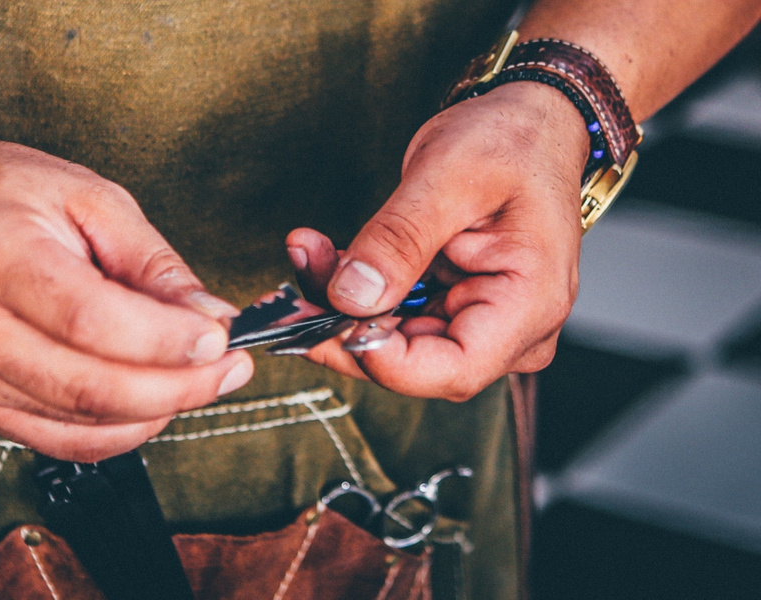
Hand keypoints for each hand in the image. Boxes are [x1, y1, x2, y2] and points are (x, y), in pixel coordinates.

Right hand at [0, 138, 252, 460]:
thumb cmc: (2, 194)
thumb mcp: (89, 197)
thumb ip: (152, 263)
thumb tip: (211, 320)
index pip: (90, 320)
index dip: (165, 341)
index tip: (221, 338)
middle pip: (89, 387)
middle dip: (179, 388)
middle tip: (229, 369)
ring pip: (82, 423)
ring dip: (158, 410)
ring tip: (200, 378)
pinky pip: (62, 441)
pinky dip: (121, 431)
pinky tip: (153, 402)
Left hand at [286, 82, 588, 400]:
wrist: (525, 124)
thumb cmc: (511, 142)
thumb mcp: (449, 177)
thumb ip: (399, 240)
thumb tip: (352, 296)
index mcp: (530, 305)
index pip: (454, 370)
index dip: (382, 359)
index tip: (327, 320)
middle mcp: (509, 330)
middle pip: (413, 363)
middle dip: (343, 327)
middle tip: (292, 287)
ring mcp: (477, 323)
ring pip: (390, 343)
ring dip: (338, 307)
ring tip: (306, 253)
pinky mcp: (448, 309)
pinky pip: (390, 318)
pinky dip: (351, 293)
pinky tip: (322, 258)